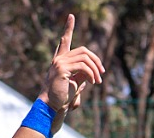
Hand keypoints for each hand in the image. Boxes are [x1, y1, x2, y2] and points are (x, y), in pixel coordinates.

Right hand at [37, 15, 104, 133]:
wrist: (52, 106)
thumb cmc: (63, 97)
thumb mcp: (75, 83)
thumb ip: (83, 74)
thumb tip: (93, 70)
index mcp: (60, 60)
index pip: (65, 41)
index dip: (68, 28)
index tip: (71, 16)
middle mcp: (59, 59)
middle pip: (83, 50)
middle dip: (96, 60)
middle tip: (102, 72)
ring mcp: (59, 63)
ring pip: (85, 58)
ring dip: (95, 69)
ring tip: (98, 81)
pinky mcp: (62, 69)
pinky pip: (83, 66)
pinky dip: (91, 73)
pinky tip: (93, 82)